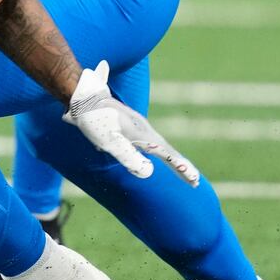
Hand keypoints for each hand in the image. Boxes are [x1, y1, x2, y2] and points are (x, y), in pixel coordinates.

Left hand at [63, 61, 199, 185]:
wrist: (84, 97)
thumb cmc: (95, 121)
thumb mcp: (110, 142)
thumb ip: (128, 157)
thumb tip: (150, 172)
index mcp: (143, 135)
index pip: (168, 155)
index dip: (182, 168)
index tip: (195, 182)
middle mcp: (144, 129)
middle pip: (167, 150)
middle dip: (180, 165)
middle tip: (194, 181)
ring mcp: (137, 126)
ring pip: (158, 144)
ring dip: (170, 158)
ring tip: (180, 169)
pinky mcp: (129, 124)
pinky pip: (148, 141)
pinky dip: (156, 150)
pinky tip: (153, 154)